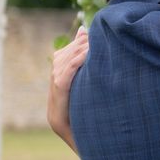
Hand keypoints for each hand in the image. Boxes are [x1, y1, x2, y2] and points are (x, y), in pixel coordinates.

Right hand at [47, 26, 88, 148]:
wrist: (69, 128)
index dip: (83, 41)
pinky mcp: (59, 87)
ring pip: (69, 57)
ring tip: (100, 43)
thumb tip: (84, 31)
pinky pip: (68, 69)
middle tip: (103, 37)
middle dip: (86, 44)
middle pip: (71, 50)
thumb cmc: (78, 104)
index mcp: (60, 67)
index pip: (72, 47)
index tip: (99, 35)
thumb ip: (81, 58)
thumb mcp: (82, 80)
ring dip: (83, 49)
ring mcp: (55, 78)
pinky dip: (77, 60)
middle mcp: (56, 70)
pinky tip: (88, 55)